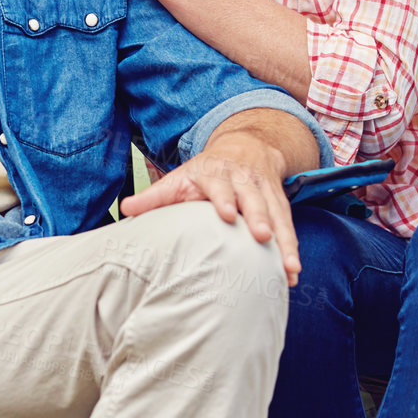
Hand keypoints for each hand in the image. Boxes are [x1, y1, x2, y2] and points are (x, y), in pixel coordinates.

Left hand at [121, 132, 301, 285]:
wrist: (246, 145)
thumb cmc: (206, 172)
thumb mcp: (180, 178)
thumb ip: (154, 196)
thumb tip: (124, 209)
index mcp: (216, 173)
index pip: (220, 185)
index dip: (224, 198)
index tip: (227, 215)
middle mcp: (244, 179)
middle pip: (254, 198)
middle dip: (260, 217)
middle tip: (262, 237)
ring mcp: (265, 190)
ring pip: (278, 214)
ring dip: (285, 240)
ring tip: (289, 267)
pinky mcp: (280, 201)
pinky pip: (288, 224)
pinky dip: (292, 247)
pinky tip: (293, 271)